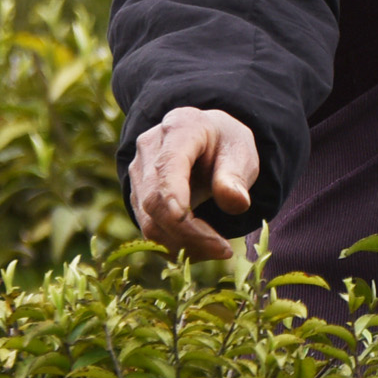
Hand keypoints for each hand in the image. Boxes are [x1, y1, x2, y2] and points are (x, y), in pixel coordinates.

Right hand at [129, 107, 265, 257]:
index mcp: (180, 128)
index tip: (184, 218)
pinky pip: (150, 230)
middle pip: (155, 200)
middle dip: (187, 232)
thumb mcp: (240, 152)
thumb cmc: (225, 146)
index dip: (172, 193)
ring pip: (150, 221)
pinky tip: (202, 247)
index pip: (168, 164)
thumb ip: (236, 176)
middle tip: (223, 249)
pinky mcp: (137, 197)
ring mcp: (138, 173)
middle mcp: (150, 147)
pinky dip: (176, 246)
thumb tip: (236, 202)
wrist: (207, 142)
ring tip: (218, 249)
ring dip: (183, 244)